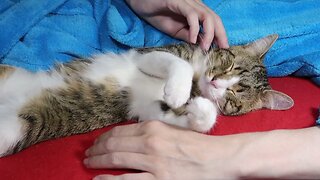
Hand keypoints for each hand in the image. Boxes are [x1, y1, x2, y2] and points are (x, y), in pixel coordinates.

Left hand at [84, 121, 239, 179]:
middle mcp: (149, 143)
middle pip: (113, 145)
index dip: (103, 137)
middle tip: (87, 153)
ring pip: (116, 160)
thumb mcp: (172, 131)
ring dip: (98, 161)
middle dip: (96, 149)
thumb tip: (130, 137)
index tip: (96, 142)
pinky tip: (98, 179)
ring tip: (89, 163)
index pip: (119, 132)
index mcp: (153, 128)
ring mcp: (152, 162)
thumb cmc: (198, 145)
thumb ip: (151, 132)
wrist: (219, 159)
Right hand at [126, 0, 228, 49]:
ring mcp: (187, 2)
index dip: (220, 35)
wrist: (138, 1)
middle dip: (220, 35)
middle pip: (215, 18)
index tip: (223, 49)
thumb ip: (187, 35)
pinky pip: (192, 15)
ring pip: (207, 16)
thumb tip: (201, 45)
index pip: (213, 22)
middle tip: (222, 50)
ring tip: (205, 47)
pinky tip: (192, 39)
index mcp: (195, 10)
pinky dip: (194, 28)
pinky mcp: (178, 1)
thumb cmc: (155, 13)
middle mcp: (195, 4)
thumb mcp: (174, 30)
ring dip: (209, 33)